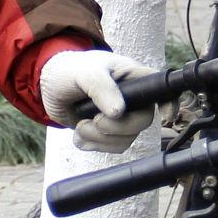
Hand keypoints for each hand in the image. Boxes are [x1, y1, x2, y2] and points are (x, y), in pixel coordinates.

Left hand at [39, 48, 158, 152]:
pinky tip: (79, 133)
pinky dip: (92, 144)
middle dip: (116, 127)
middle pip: (142, 122)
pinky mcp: (107, 132)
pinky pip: (110, 148)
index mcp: (133, 77)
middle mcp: (132, 99)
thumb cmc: (69, 70)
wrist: (48, 87)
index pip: (161, 90)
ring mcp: (121, 117)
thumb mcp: (85, 73)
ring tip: (80, 125)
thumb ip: (102, 88)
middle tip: (94, 120)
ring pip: (126, 139)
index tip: (165, 117)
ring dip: (99, 138)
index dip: (169, 104)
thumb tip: (119, 112)